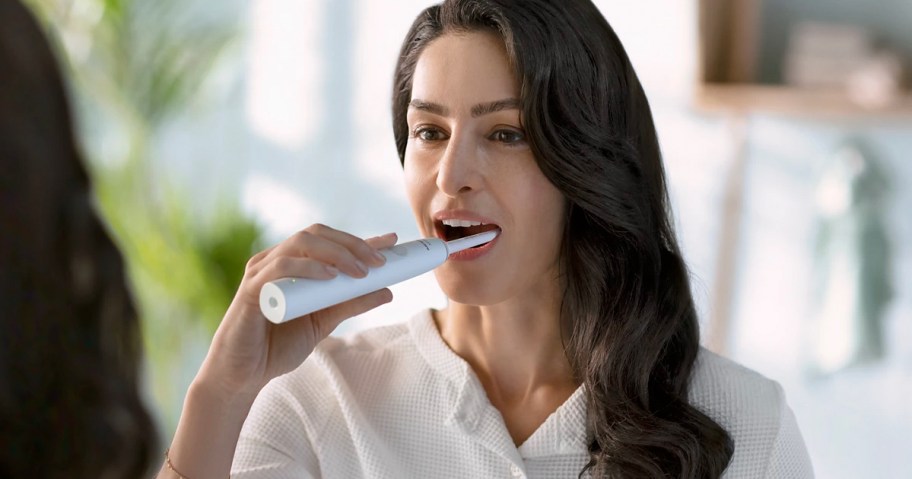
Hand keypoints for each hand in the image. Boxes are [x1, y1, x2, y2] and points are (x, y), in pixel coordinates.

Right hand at [195, 224, 397, 398]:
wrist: (242, 377)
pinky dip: (307, 267)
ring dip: (336, 253)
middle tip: (379, 262)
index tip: (392, 241)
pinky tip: (329, 276)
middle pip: (315, 234)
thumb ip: (350, 304)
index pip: (328, 242)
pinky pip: (280, 268)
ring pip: (300, 243)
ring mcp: (260, 272)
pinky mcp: (251, 290)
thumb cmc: (277, 348)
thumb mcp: (323, 323)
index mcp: (291, 265)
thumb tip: (387, 290)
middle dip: (351, 244)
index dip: (359, 239)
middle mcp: (274, 261)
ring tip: (361, 271)